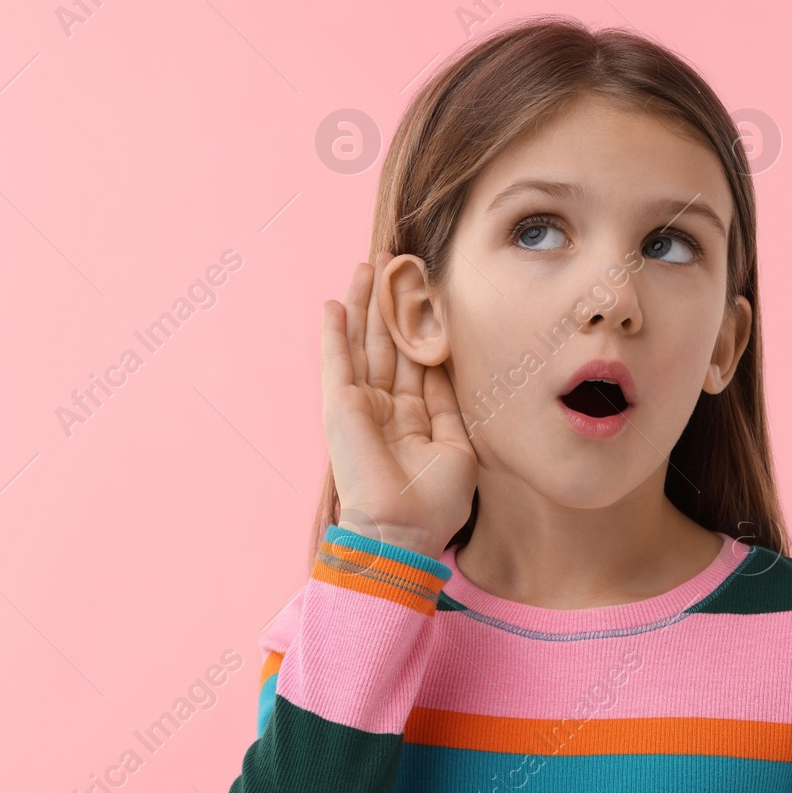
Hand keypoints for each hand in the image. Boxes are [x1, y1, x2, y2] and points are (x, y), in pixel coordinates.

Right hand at [320, 252, 478, 559]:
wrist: (403, 532)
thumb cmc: (434, 502)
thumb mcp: (457, 445)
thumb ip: (448, 403)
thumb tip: (447, 366)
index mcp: (412, 416)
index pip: (416, 359)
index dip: (421, 325)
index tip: (427, 290)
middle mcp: (384, 405)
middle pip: (388, 342)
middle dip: (391, 302)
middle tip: (395, 260)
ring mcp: (360, 404)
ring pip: (362, 342)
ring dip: (364, 304)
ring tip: (367, 266)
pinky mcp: (340, 406)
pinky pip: (336, 361)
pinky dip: (334, 332)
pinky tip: (335, 303)